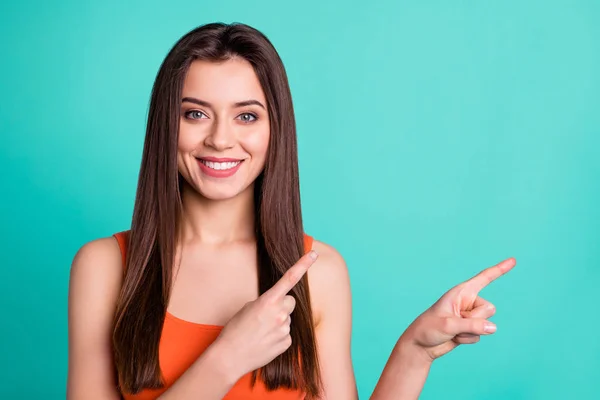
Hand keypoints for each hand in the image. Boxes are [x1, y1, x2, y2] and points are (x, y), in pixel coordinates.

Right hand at [213, 249, 318, 379]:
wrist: (230, 357)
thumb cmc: (235, 330)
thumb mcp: (247, 308)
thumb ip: (266, 302)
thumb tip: (277, 305)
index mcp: (268, 300)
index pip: (289, 278)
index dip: (303, 264)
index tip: (313, 254)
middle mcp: (280, 313)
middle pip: (291, 301)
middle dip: (282, 305)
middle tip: (266, 314)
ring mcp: (284, 329)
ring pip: (287, 318)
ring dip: (278, 322)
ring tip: (261, 331)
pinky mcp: (286, 342)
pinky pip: (286, 333)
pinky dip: (278, 335)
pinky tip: (265, 340)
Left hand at [401, 257, 515, 361]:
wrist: (421, 345)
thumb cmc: (428, 329)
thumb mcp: (449, 325)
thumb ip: (472, 325)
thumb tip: (493, 328)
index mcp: (461, 292)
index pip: (484, 278)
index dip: (499, 269)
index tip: (513, 260)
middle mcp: (467, 302)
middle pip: (490, 308)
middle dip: (475, 319)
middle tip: (454, 323)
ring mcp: (469, 316)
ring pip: (487, 324)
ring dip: (469, 332)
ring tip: (451, 331)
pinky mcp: (470, 329)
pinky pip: (480, 335)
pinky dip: (467, 339)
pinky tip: (453, 338)